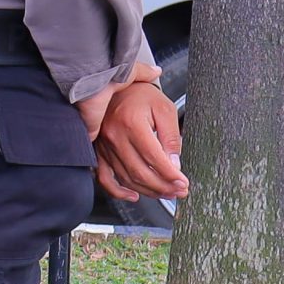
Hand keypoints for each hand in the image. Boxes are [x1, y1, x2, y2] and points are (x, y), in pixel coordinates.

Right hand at [83, 79, 188, 203]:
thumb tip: (174, 166)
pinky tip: (135, 196)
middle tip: (180, 191)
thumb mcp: (165, 109)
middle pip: (140, 172)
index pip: (154, 158)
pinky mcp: (99, 152)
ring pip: (126, 178)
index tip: (184, 183)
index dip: (171, 175)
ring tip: (166, 193)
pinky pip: (104, 178)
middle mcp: (115, 137)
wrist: (117, 88)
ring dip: (148, 191)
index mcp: (132, 123)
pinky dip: (118, 191)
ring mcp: (104, 147)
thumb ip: (171, 137)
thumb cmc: (142, 96)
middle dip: (163, 187)